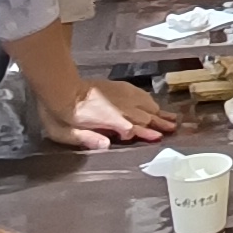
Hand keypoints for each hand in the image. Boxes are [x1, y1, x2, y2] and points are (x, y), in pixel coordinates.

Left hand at [43, 79, 166, 150]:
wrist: (59, 87)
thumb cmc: (59, 114)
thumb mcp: (64, 132)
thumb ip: (86, 138)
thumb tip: (106, 144)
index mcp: (107, 119)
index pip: (131, 127)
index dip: (145, 133)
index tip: (157, 137)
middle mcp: (117, 106)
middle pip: (142, 115)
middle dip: (158, 122)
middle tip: (172, 128)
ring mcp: (118, 96)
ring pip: (143, 104)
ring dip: (156, 111)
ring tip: (169, 118)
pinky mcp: (116, 88)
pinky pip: (137, 94)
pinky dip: (147, 99)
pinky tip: (152, 103)